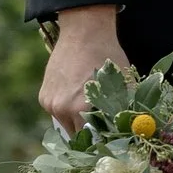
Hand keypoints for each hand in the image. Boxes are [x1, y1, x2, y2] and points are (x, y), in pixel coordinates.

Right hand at [37, 4, 129, 133]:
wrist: (84, 32)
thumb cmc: (107, 56)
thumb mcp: (122, 84)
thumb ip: (122, 110)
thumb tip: (128, 130)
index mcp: (82, 109)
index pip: (92, 140)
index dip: (102, 140)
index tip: (109, 139)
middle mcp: (62, 109)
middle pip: (77, 136)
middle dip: (90, 134)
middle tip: (102, 127)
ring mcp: (51, 104)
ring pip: (66, 125)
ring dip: (77, 122)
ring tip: (89, 107)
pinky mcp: (44, 97)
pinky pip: (57, 113)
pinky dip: (66, 110)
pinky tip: (76, 95)